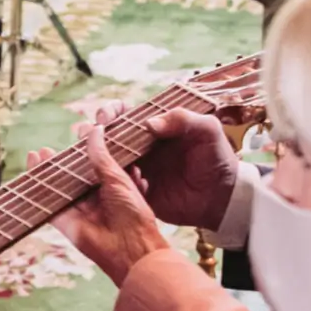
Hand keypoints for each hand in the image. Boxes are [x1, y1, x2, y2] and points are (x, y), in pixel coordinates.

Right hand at [47, 122, 168, 287]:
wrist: (131, 247)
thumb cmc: (134, 213)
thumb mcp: (118, 178)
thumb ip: (101, 156)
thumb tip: (95, 130)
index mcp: (113, 187)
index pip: (94, 166)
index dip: (84, 153)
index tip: (73, 138)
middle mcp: (95, 199)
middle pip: (73, 178)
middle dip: (61, 164)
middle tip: (48, 148)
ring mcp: (79, 211)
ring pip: (59, 189)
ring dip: (48, 173)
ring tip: (38, 153)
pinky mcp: (66, 222)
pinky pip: (49, 204)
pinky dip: (39, 191)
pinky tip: (32, 174)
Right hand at [94, 101, 239, 231]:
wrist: (223, 198)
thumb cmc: (217, 159)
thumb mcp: (208, 131)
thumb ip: (183, 119)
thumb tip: (149, 123)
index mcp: (155, 128)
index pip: (125, 113)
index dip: (112, 111)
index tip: (107, 117)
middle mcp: (140, 146)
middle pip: (107, 134)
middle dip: (92, 131)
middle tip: (91, 134)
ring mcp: (136, 169)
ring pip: (103, 158)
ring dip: (91, 155)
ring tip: (87, 155)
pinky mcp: (135, 191)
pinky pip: (112, 184)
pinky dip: (104, 180)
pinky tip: (106, 179)